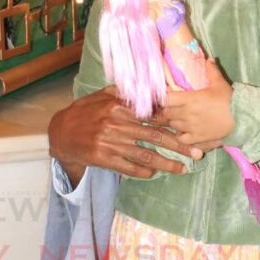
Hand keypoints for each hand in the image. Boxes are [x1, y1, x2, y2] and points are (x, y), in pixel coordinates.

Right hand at [48, 87, 202, 185]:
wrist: (61, 133)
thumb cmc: (86, 112)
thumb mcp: (102, 96)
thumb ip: (125, 91)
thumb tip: (149, 86)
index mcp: (119, 106)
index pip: (153, 115)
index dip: (175, 122)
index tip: (192, 128)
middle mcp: (116, 124)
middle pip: (155, 136)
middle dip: (180, 146)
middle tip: (197, 154)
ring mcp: (110, 143)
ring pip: (146, 155)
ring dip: (167, 164)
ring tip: (183, 169)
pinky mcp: (104, 159)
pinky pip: (130, 167)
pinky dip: (144, 172)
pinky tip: (156, 173)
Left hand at [152, 59, 234, 144]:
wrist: (241, 118)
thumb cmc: (229, 100)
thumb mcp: (220, 83)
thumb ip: (212, 71)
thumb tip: (209, 59)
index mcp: (190, 99)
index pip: (166, 99)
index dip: (164, 97)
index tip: (168, 96)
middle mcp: (187, 114)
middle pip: (167, 113)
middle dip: (169, 109)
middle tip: (175, 107)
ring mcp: (191, 127)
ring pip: (173, 125)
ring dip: (175, 121)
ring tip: (181, 118)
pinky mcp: (197, 138)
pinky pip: (181, 138)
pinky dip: (180, 135)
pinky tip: (185, 131)